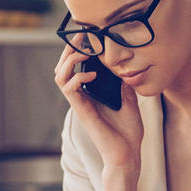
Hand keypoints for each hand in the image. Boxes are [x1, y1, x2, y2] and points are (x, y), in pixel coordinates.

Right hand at [54, 45, 143, 170]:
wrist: (127, 154)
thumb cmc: (128, 132)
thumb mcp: (130, 100)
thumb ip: (124, 84)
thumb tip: (125, 67)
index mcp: (91, 93)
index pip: (75, 67)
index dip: (77, 50)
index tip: (89, 36)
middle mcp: (82, 97)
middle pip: (62, 68)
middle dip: (69, 50)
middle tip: (82, 37)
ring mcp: (80, 104)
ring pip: (60, 76)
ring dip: (69, 60)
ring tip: (84, 52)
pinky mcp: (82, 111)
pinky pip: (69, 90)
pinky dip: (77, 78)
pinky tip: (91, 75)